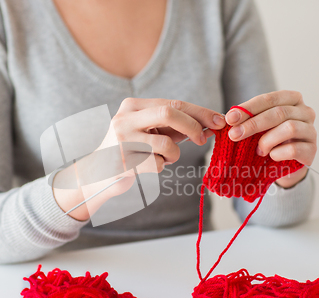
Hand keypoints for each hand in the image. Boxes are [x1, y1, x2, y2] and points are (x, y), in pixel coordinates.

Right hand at [54, 98, 225, 220]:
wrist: (98, 174)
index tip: (220, 121)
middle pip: (169, 112)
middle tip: (203, 140)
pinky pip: (157, 164)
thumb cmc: (133, 150)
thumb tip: (213, 124)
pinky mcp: (122, 162)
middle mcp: (125, 118)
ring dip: (174, 155)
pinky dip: (162, 167)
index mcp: (133, 106)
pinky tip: (149, 166)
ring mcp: (121, 140)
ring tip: (166, 158)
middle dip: (193, 126)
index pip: (173, 103)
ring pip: (166, 143)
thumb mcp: (153, 132)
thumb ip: (178, 126)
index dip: (200, 112)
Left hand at [225, 90, 316, 187]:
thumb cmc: (270, 139)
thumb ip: (248, 119)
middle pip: (279, 113)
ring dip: (267, 140)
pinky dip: (277, 153)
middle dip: (253, 124)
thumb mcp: (258, 126)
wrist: (284, 165)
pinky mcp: (312, 150)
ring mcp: (311, 130)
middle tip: (234, 135)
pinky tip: (271, 156)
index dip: (248, 108)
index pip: (269, 99)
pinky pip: (294, 149)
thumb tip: (229, 118)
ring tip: (258, 151)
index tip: (230, 119)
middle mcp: (305, 111)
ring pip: (289, 128)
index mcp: (292, 99)